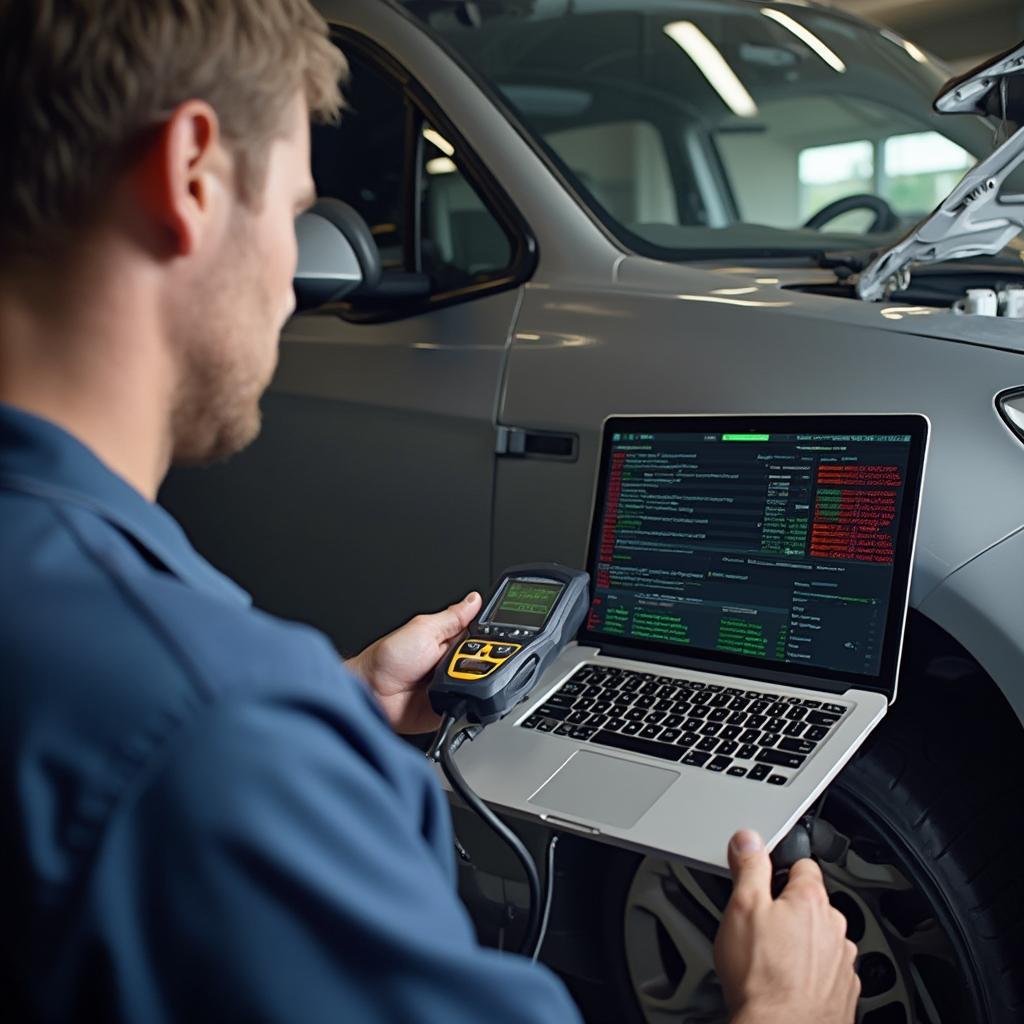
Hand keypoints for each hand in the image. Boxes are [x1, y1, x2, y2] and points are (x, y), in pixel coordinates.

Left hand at [347, 592, 481, 733]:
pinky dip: (468, 702)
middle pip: (485, 660)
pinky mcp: (451, 707)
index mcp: (447, 640)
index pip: (479, 636)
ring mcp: (452, 685)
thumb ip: (452, 617)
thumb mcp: (422, 629)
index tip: (495, 635)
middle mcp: (451, 663)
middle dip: (481, 660)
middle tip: (461, 659)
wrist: (371, 692)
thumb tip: (473, 600)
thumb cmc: (387, 659)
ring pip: (480, 683)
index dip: (489, 636)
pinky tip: (457, 695)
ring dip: (472, 681)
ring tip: (451, 678)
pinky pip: (469, 705)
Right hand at [715, 830, 859, 1023]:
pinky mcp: (844, 993)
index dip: (778, 870)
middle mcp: (836, 928)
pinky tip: (786, 982)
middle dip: (788, 910)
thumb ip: (748, 867)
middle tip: (759, 926)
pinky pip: (827, 970)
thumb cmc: (762, 977)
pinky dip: (810, 973)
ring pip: (820, 939)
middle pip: (811, 904)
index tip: (764, 880)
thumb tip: (749, 839)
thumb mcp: (741, 907)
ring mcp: (843, 963)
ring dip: (801, 943)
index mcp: (812, 900)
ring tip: (770, 958)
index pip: (803, 864)